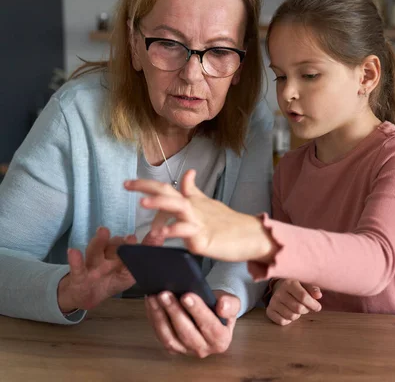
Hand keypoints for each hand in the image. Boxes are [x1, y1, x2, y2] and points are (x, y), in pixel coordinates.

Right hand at [57, 227, 163, 312]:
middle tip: (131, 239)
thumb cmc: (109, 281)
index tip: (158, 234)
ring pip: (96, 250)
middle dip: (122, 242)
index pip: (135, 246)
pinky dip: (75, 260)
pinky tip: (73, 252)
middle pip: (114, 245)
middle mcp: (107, 255)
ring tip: (103, 231)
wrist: (85, 296)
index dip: (147, 241)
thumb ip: (142, 262)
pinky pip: (77, 267)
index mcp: (121, 256)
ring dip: (100, 241)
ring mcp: (92, 264)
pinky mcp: (78, 274)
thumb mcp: (127, 275)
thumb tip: (159, 246)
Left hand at [124, 170, 273, 261]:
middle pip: (168, 193)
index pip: (166, 189)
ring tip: (143, 203)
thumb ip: (193, 191)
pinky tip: (163, 234)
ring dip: (160, 204)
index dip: (147, 185)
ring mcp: (198, 223)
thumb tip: (188, 172)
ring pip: (178, 208)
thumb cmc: (228, 223)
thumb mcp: (207, 204)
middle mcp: (193, 208)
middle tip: (127, 185)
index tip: (127, 183)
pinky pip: (187, 233)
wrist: (251, 236)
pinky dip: (174, 232)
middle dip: (147, 188)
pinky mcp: (203, 239)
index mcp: (191, 202)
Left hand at [145, 290, 239, 357]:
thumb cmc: (220, 308)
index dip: (198, 311)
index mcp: (221, 339)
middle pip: (186, 332)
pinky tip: (151, 303)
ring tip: (155, 297)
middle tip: (165, 294)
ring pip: (169, 337)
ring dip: (160, 316)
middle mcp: (203, 349)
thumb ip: (231, 304)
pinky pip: (160, 335)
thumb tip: (222, 307)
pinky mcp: (172, 347)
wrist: (212, 315)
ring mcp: (186, 350)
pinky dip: (154, 318)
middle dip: (174, 311)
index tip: (187, 296)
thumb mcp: (232, 302)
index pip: (209, 325)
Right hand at [266, 279, 321, 325]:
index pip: (303, 297)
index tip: (318, 307)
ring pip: (291, 316)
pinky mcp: (269, 310)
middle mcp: (279, 292)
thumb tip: (318, 295)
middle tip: (306, 307)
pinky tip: (289, 312)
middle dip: (306, 310)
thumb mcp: (306, 284)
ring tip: (297, 309)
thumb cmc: (298, 286)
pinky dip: (288, 320)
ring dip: (297, 315)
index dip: (313, 304)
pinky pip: (282, 322)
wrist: (281, 287)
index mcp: (289, 283)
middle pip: (298, 308)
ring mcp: (273, 302)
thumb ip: (313, 289)